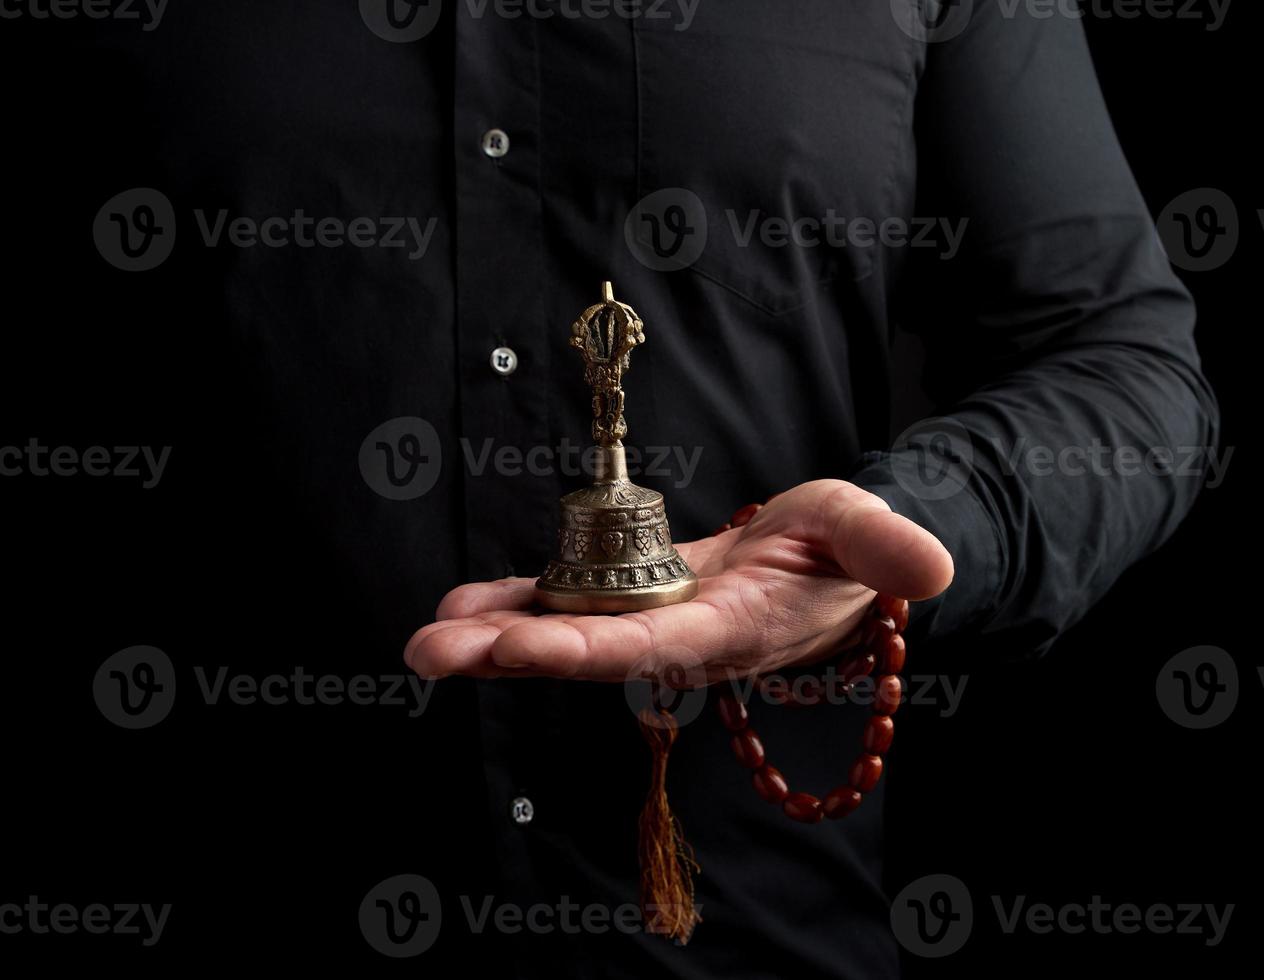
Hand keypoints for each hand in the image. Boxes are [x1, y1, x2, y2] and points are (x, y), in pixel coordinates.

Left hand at [404, 479, 952, 684]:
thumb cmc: (845, 548)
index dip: (588, 648)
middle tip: (430, 654)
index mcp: (730, 631)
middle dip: (510, 655)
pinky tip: (463, 604)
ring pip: (568, 634)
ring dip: (496, 638)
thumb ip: (887, 545)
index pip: (654, 649)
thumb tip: (932, 567)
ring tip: (428, 638)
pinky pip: (571, 604)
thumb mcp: (866, 530)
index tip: (522, 646)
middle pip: (588, 653)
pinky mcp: (635, 600)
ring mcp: (651, 625)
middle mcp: (679, 644)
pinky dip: (516, 603)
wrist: (825, 564)